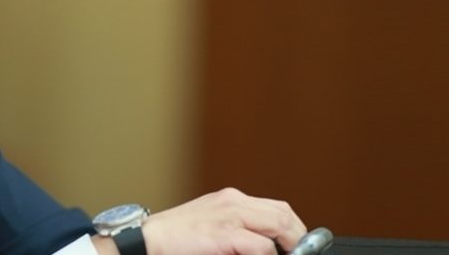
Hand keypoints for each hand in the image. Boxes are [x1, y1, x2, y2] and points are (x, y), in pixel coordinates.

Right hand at [141, 187, 306, 254]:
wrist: (147, 240)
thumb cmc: (174, 239)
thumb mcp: (210, 226)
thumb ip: (235, 230)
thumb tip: (262, 246)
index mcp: (230, 199)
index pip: (275, 207)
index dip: (293, 226)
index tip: (298, 245)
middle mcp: (233, 202)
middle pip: (282, 212)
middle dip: (298, 235)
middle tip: (301, 253)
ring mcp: (229, 216)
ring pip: (278, 223)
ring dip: (291, 244)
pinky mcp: (224, 234)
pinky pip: (261, 245)